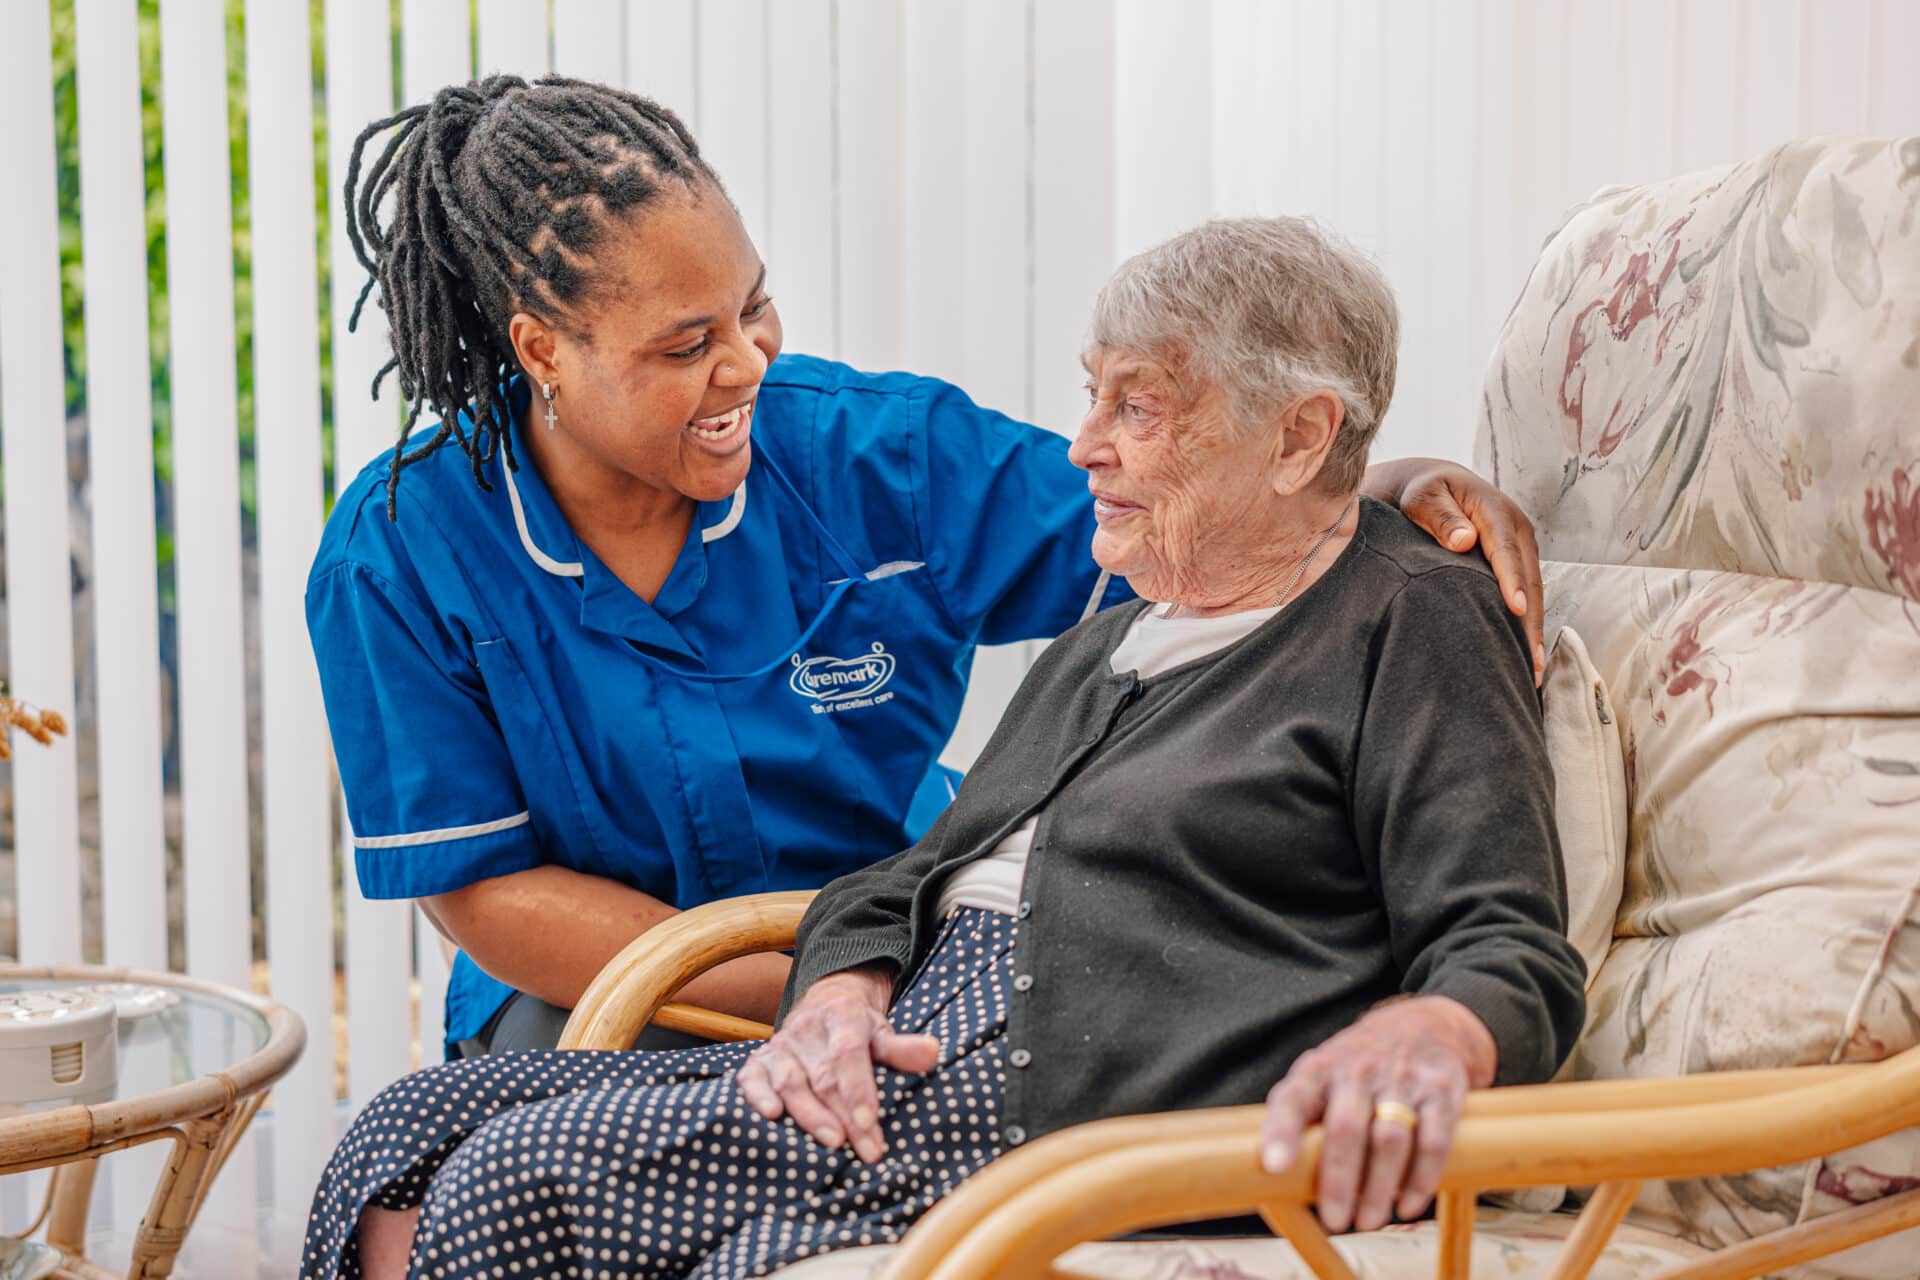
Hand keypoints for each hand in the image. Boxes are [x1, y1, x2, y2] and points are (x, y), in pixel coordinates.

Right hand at [734, 965, 939, 1163]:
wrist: (822, 1004)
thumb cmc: (858, 1030)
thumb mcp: (882, 1033)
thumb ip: (902, 1048)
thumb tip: (932, 1052)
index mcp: (841, 1015)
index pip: (849, 1054)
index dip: (859, 1090)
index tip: (872, 1123)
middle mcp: (806, 1028)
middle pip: (823, 1075)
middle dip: (844, 1116)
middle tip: (867, 1151)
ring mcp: (780, 1044)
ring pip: (791, 1080)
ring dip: (809, 1114)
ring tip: (833, 1143)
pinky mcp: (758, 1061)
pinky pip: (752, 1079)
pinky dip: (758, 1096)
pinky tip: (772, 1117)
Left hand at [1258, 996, 1495, 1232]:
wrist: (1421, 1026)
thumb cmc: (1356, 1069)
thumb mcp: (1319, 1078)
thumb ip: (1298, 1118)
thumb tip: (1274, 1177)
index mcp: (1319, 1069)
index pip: (1294, 1098)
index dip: (1281, 1132)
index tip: (1273, 1166)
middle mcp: (1358, 1070)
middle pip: (1346, 1128)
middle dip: (1340, 1181)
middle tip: (1336, 1221)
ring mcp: (1402, 1079)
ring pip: (1390, 1140)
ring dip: (1379, 1188)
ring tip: (1369, 1221)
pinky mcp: (1441, 1091)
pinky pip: (1433, 1140)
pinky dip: (1421, 1178)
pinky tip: (1409, 1204)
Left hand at [1367, 459, 1546, 685]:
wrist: (1434, 484)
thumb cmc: (1424, 493)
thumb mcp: (1423, 498)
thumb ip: (1440, 517)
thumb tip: (1463, 541)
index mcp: (1494, 511)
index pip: (1505, 551)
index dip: (1511, 580)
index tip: (1515, 608)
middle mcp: (1516, 529)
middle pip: (1528, 579)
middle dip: (1531, 620)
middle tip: (1530, 661)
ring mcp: (1520, 546)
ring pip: (1533, 591)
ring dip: (1533, 628)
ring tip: (1532, 669)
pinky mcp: (1516, 560)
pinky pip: (1526, 593)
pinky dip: (1526, 622)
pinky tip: (1523, 652)